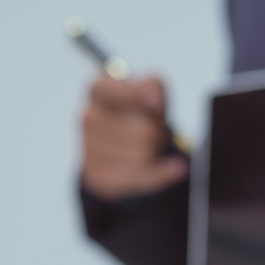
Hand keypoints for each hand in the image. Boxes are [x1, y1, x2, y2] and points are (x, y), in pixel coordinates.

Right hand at [80, 74, 189, 199]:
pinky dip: (163, 173)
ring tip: (147, 145)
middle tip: (155, 130)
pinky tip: (175, 168)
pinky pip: (140, 177)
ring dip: (155, 152)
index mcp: (98, 89)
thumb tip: (153, 101)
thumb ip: (152, 87)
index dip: (135, 98)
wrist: (124, 142)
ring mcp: (89, 148)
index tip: (156, 105)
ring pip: (141, 156)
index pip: (112, 91)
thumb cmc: (140, 110)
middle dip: (158, 133)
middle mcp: (88, 116)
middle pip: (143, 131)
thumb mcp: (151, 89)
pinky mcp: (98, 175)